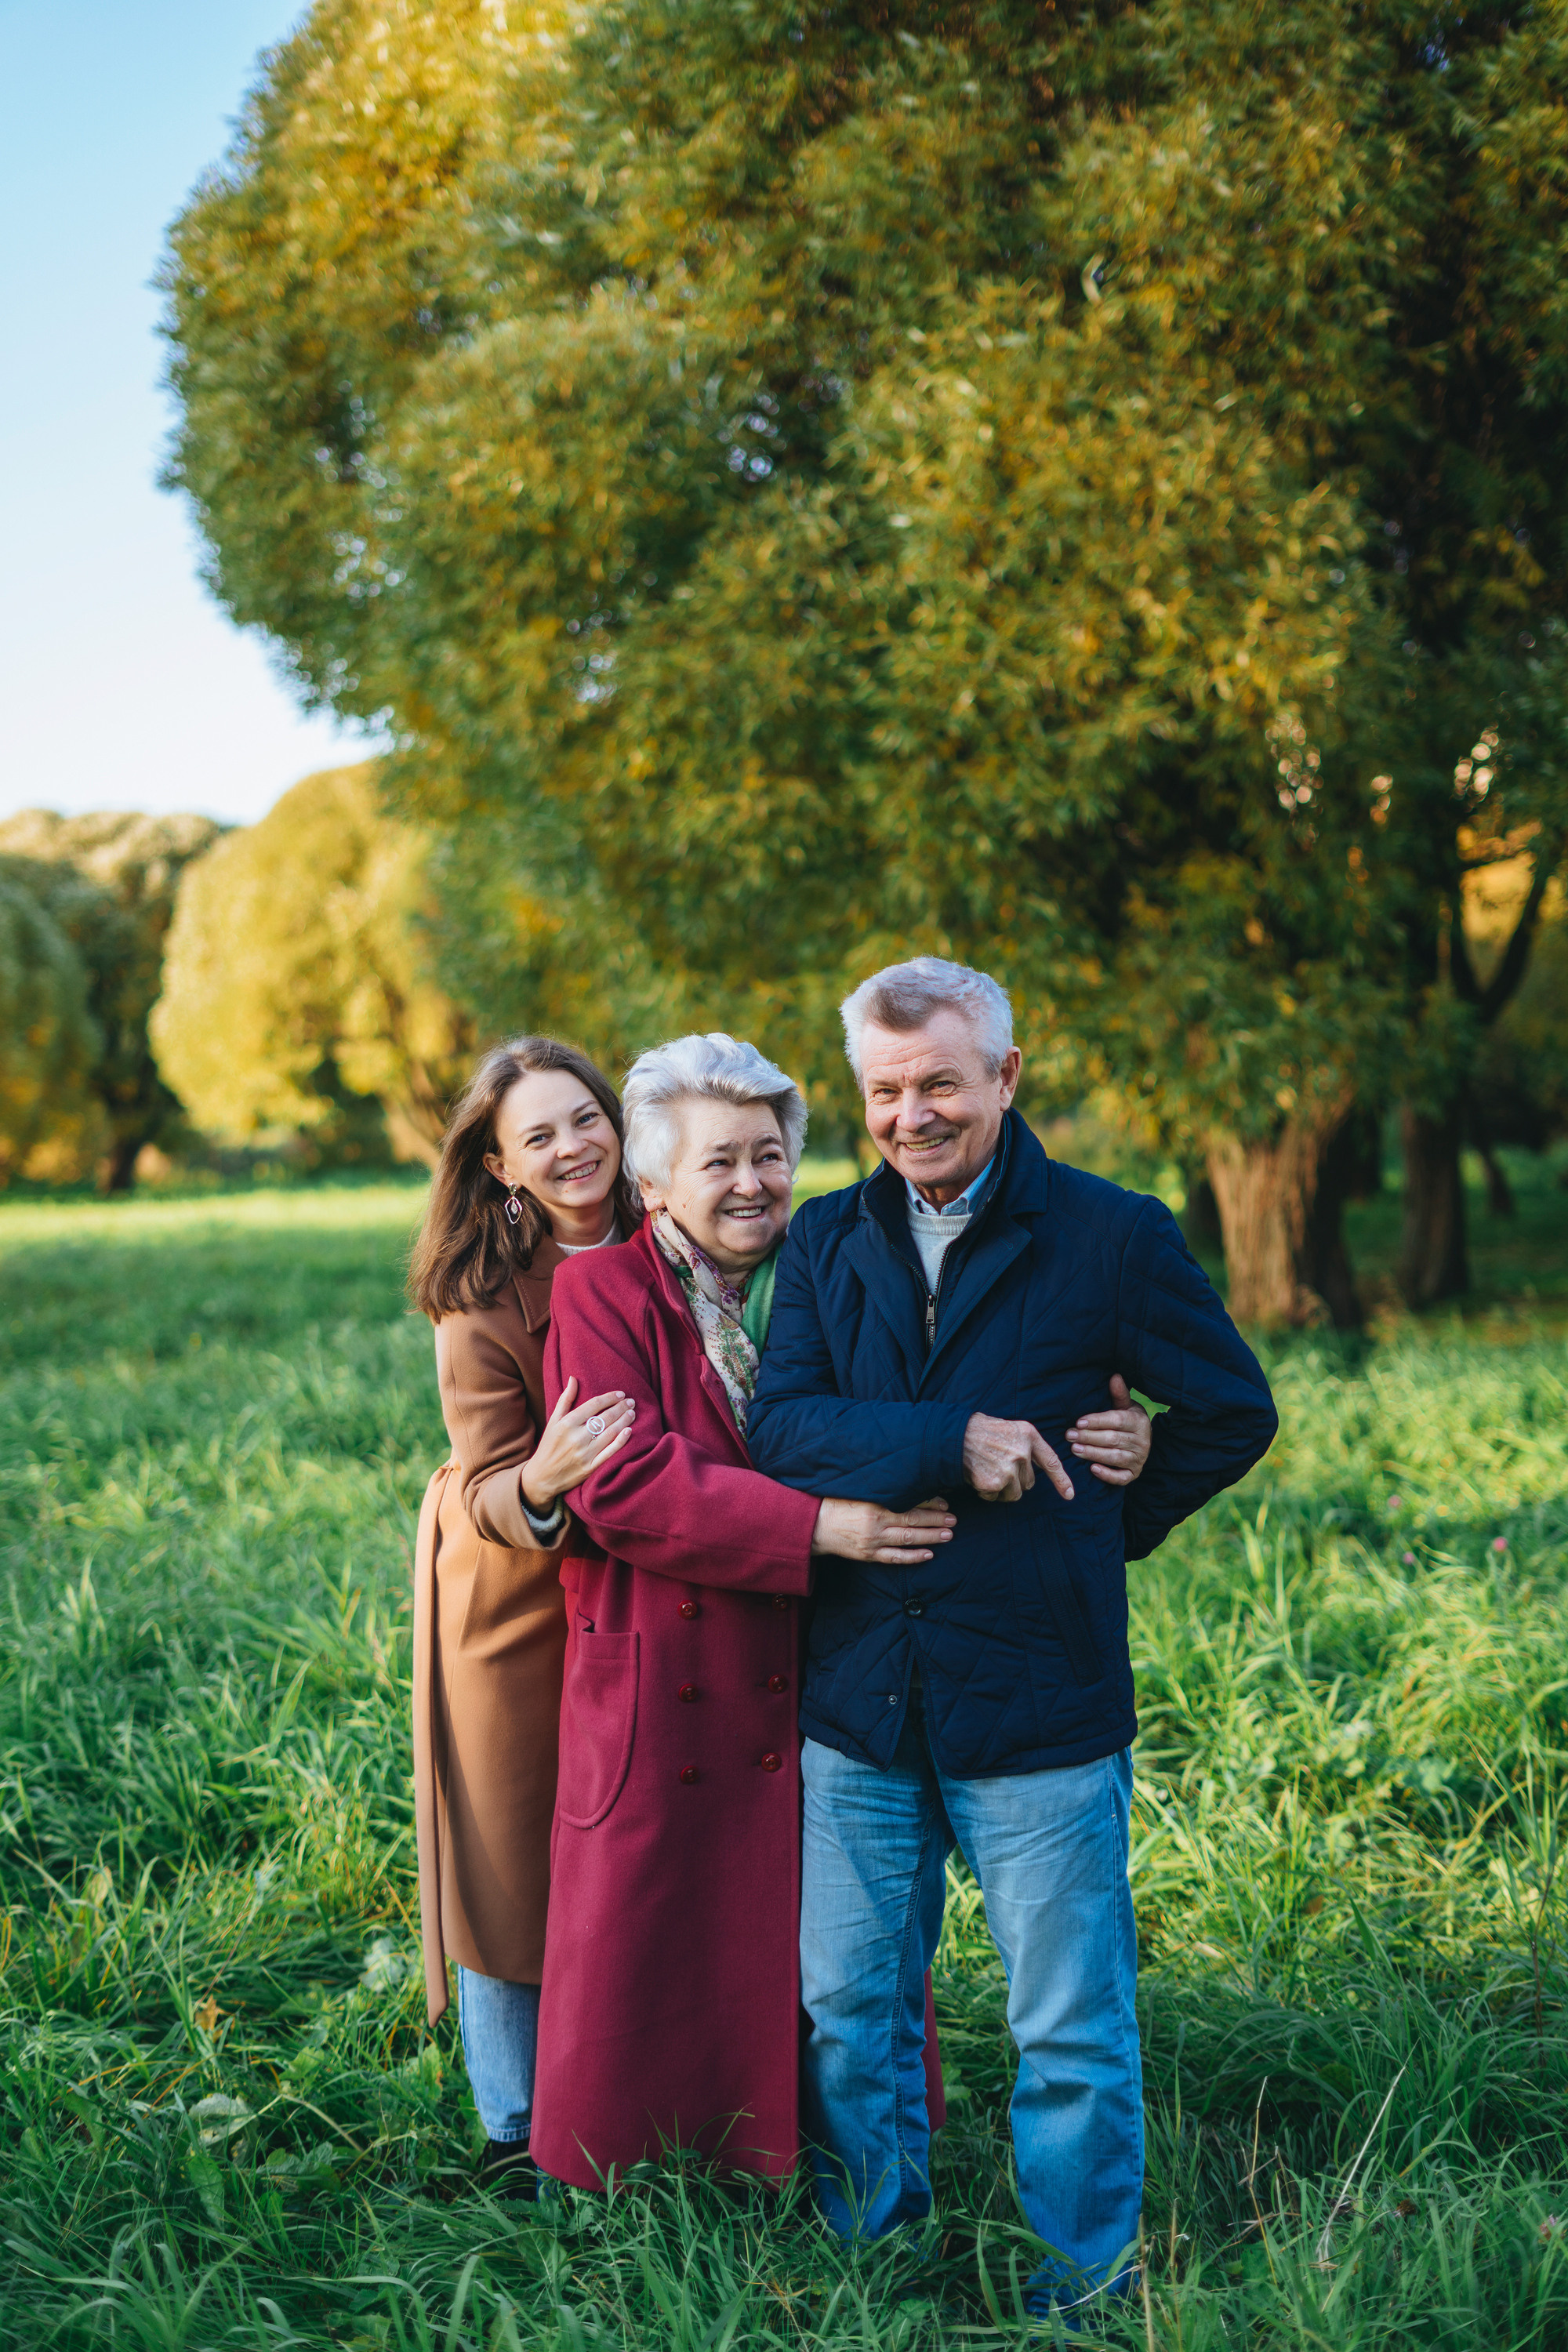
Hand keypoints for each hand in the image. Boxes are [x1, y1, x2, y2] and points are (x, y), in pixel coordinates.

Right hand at [520, 1377, 635, 1510]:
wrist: (542, 1476)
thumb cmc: (548, 1445)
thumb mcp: (553, 1421)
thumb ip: (565, 1399)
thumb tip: (573, 1378)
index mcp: (567, 1423)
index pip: (594, 1405)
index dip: (609, 1398)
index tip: (620, 1394)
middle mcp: (577, 1437)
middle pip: (605, 1417)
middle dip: (620, 1407)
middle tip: (631, 1402)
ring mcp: (585, 1453)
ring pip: (610, 1432)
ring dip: (624, 1421)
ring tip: (632, 1413)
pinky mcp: (591, 1466)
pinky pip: (610, 1452)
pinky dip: (621, 1441)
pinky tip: (629, 1431)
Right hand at [811, 1495, 955, 1565]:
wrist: (812, 1526)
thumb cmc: (835, 1504)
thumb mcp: (858, 1492)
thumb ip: (881, 1491)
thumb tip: (907, 1485)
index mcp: (874, 1504)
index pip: (909, 1502)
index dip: (929, 1502)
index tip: (944, 1502)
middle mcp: (875, 1523)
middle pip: (912, 1520)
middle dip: (936, 1520)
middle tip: (954, 1519)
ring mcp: (873, 1541)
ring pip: (907, 1539)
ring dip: (930, 1537)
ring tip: (948, 1534)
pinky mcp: (868, 1555)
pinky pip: (895, 1558)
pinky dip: (913, 1557)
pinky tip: (929, 1554)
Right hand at [962, 1414, 1073, 1503]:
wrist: (954, 1435)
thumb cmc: (981, 1432)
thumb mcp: (1011, 1429)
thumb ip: (1026, 1446)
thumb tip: (1036, 1470)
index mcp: (1029, 1435)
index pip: (1051, 1461)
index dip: (1061, 1480)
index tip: (1069, 1495)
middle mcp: (1022, 1452)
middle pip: (1029, 1482)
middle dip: (1015, 1480)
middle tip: (996, 1465)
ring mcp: (1009, 1468)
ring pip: (1014, 1493)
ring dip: (1002, 1489)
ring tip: (987, 1470)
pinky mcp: (995, 1483)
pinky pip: (996, 1497)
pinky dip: (987, 1492)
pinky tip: (978, 1476)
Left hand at [1065, 1374, 1152, 1486]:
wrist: (1143, 1440)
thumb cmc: (1127, 1420)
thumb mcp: (1125, 1406)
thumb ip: (1119, 1394)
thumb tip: (1115, 1376)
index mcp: (1139, 1422)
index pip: (1116, 1421)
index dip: (1097, 1421)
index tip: (1078, 1421)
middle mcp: (1142, 1441)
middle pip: (1113, 1439)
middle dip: (1089, 1437)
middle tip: (1070, 1435)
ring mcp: (1139, 1459)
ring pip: (1115, 1457)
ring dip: (1094, 1454)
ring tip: (1075, 1450)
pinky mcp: (1134, 1474)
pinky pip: (1121, 1477)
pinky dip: (1107, 1475)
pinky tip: (1092, 1469)